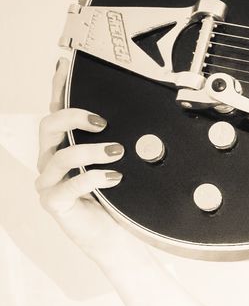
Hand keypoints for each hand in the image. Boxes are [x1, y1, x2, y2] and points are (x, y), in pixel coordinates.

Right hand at [35, 58, 127, 254]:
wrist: (119, 239)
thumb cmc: (120, 201)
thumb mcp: (123, 165)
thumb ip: (121, 143)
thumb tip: (143, 119)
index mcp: (65, 147)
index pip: (57, 112)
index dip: (59, 89)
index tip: (66, 66)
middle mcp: (51, 162)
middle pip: (48, 126)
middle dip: (73, 117)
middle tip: (101, 121)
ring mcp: (50, 183)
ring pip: (58, 156)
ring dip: (89, 150)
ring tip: (116, 152)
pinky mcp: (55, 204)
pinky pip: (67, 186)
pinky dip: (91, 179)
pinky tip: (112, 177)